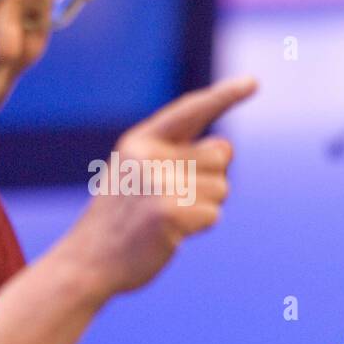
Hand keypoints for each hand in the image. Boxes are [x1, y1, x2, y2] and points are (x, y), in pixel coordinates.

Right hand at [62, 75, 257, 295]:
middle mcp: (149, 155)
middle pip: (219, 155)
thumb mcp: (140, 175)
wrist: (89, 261)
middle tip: (173, 201)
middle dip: (210, 179)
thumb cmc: (122, 219)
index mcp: (140, 141)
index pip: (191, 111)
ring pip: (221, 187)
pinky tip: (171, 233)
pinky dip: (200, 226)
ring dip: (205, 206)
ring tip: (167, 218)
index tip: (254, 82)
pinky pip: (213, 213)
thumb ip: (181, 155)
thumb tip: (227, 147)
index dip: (225, 95)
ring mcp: (158, 183)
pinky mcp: (169, 212)